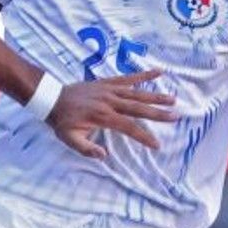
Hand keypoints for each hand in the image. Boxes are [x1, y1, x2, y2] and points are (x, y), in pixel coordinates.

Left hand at [47, 69, 175, 159]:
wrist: (52, 98)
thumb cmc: (62, 121)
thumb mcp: (69, 139)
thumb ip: (86, 148)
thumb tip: (104, 155)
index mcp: (102, 116)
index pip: (128, 127)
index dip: (143, 136)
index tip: (157, 144)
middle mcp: (109, 101)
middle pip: (138, 108)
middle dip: (157, 113)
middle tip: (175, 117)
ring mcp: (110, 90)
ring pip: (137, 93)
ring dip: (155, 96)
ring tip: (173, 98)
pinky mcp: (108, 82)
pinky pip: (128, 78)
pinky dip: (143, 75)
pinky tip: (158, 72)